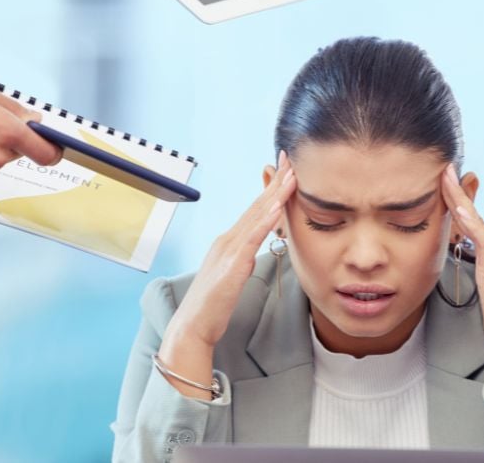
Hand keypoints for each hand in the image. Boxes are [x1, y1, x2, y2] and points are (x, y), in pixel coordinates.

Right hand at [163, 151, 296, 349]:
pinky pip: (252, 238)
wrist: (193, 326)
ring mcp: (228, 249)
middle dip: (275, 181)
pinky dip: (265, 220)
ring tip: (291, 174)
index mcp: (229, 242)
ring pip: (256, 216)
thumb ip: (242, 260)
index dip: (271, 189)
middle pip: (256, 205)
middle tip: (290, 158)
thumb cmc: (213, 305)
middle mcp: (227, 240)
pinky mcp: (232, 264)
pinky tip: (277, 206)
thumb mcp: (232, 275)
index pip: (254, 210)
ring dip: (274, 194)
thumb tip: (252, 252)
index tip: (285, 170)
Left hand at [440, 164, 483, 396]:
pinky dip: (469, 221)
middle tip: (444, 168)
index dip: (459, 200)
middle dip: (458, 190)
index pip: (473, 221)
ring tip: (445, 176)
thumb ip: (474, 270)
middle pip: (474, 214)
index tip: (445, 181)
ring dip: (459, 197)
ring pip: (476, 220)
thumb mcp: (483, 289)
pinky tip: (456, 207)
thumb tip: (460, 260)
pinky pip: (481, 238)